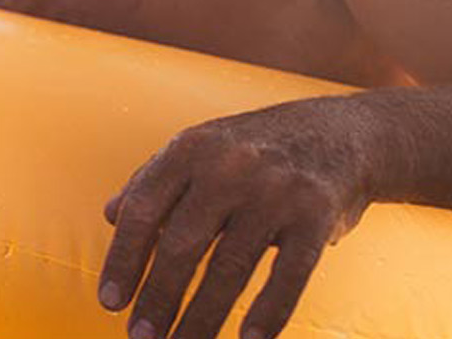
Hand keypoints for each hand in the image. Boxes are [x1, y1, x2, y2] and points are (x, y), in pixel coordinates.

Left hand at [98, 98, 376, 338]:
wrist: (341, 133)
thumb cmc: (253, 149)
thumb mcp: (199, 148)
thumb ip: (153, 179)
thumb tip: (109, 216)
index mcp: (190, 149)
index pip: (143, 209)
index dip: (123, 258)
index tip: (110, 301)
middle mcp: (229, 166)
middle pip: (181, 243)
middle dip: (158, 298)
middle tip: (141, 338)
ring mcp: (275, 191)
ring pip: (230, 267)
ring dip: (202, 317)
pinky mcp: (316, 214)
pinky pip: (288, 273)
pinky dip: (268, 312)